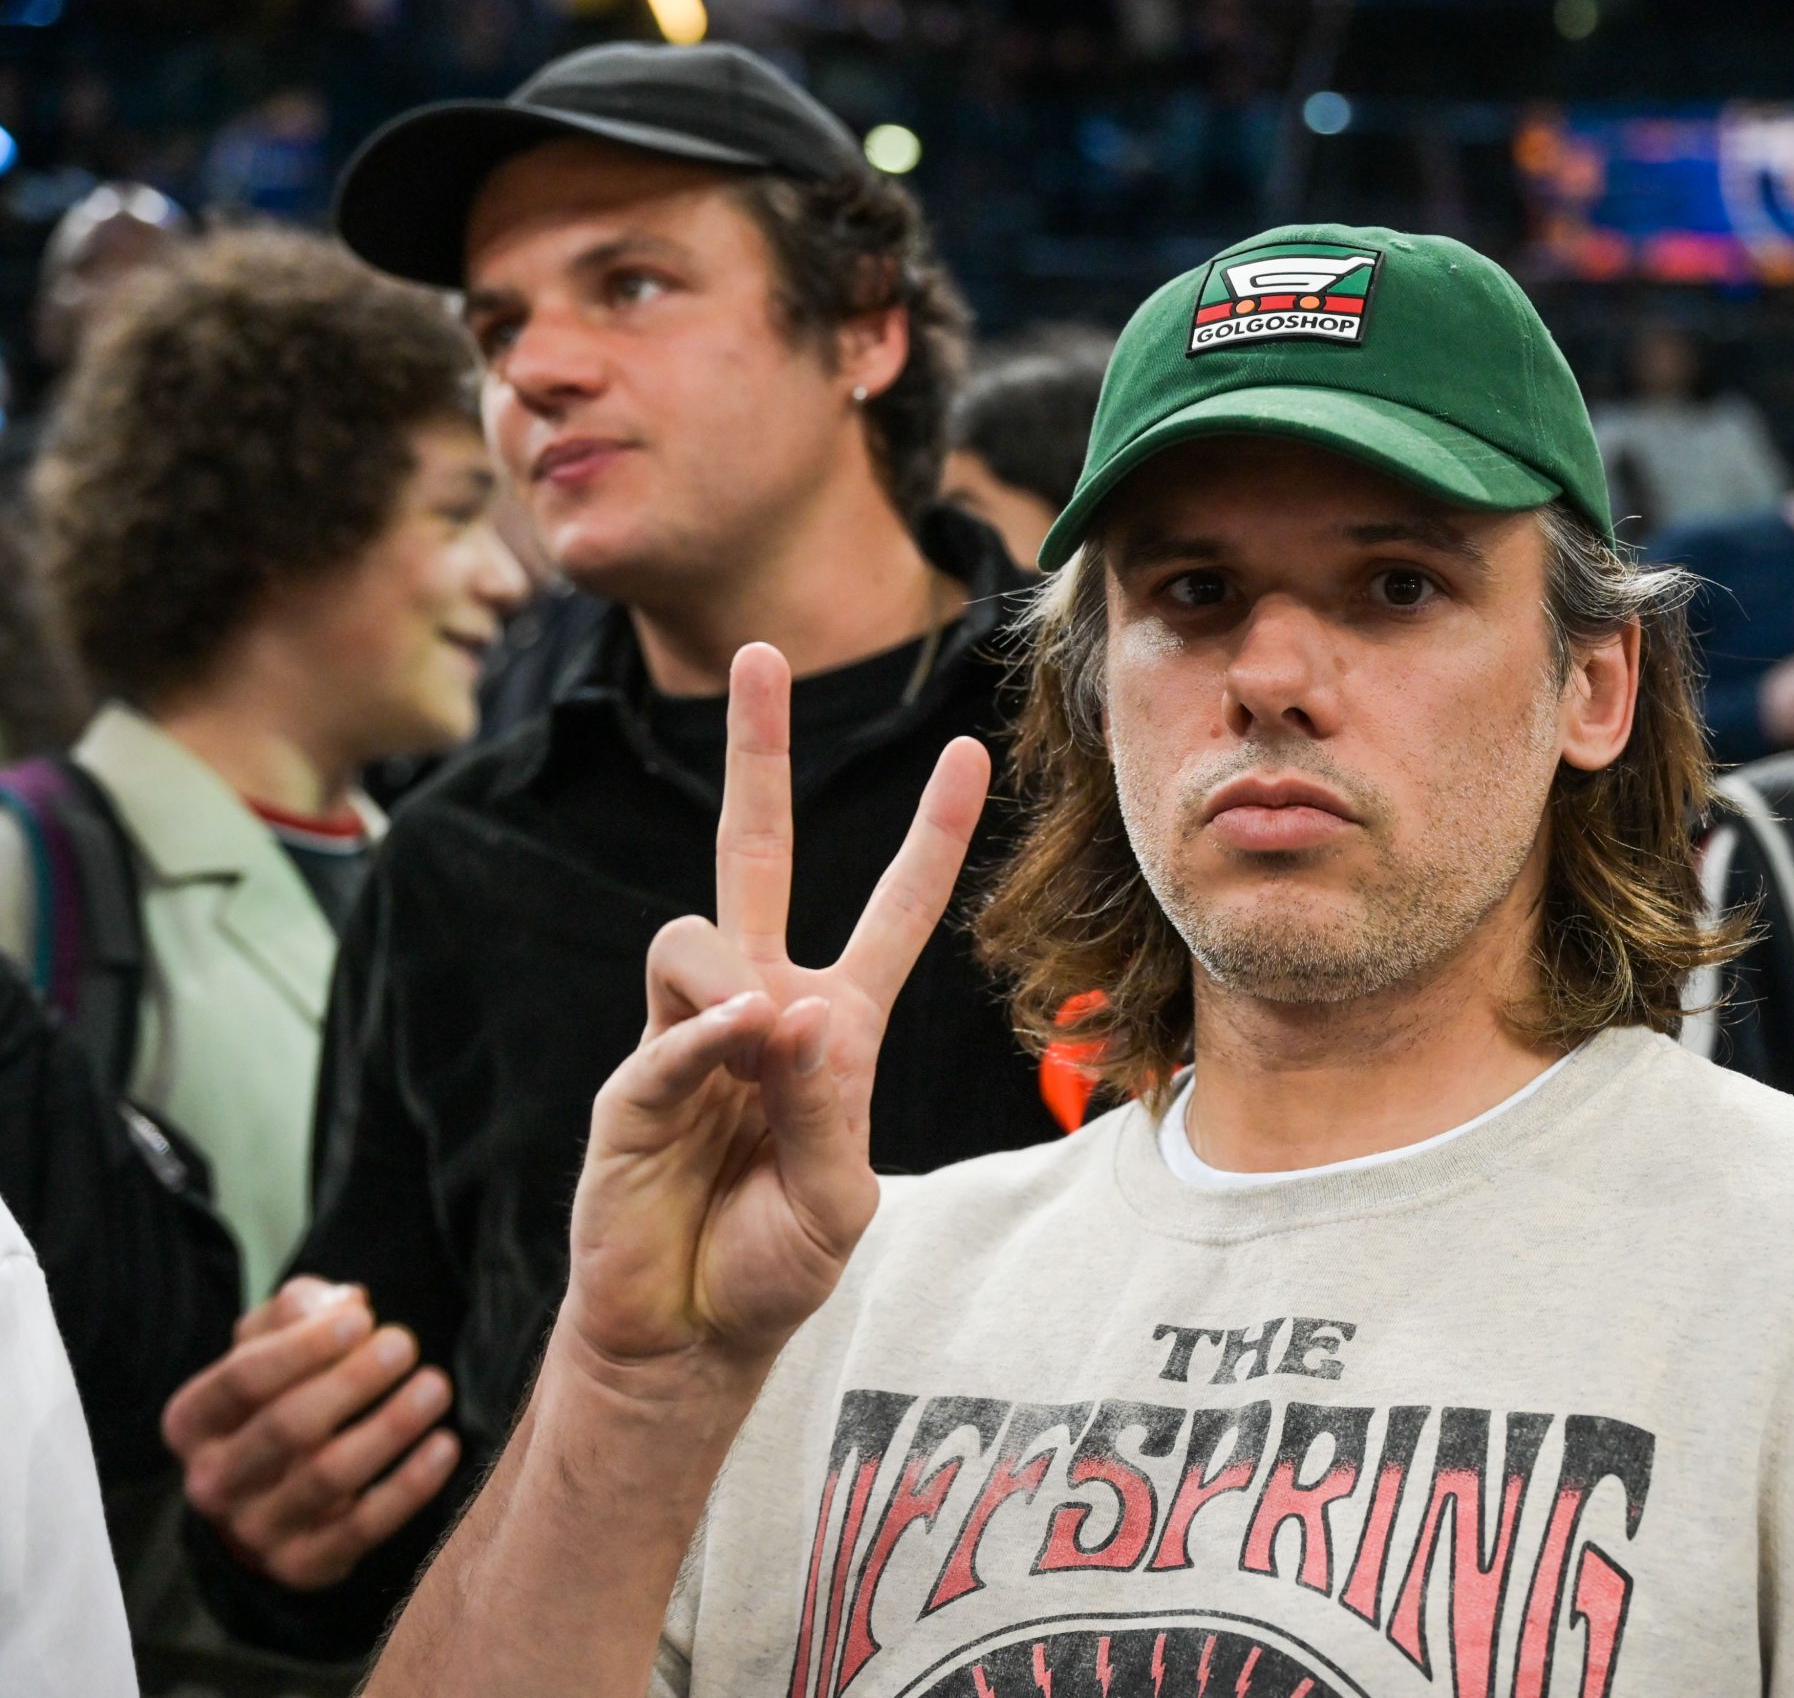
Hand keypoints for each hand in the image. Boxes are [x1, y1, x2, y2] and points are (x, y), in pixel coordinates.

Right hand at [161, 1276, 459, 1588]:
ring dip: (390, 1427)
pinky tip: (445, 1444)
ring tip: (436, 1386)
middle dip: (354, 1381)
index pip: (243, 1378)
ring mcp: (254, 1531)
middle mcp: (211, 1482)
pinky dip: (410, 1486)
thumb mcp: (268, 1347)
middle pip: (287, 1426)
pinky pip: (362, 1528)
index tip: (364, 1316)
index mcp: (192, 1421)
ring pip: (327, 1477)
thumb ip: (296, 1312)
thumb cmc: (276, 1399)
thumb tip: (339, 1303)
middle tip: (405, 1345)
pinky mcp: (303, 1565)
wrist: (268, 1497)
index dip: (307, 1345)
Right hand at [560, 642, 990, 1385]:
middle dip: (756, 754)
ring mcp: (686, 1038)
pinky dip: (704, 1038)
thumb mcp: (839, 1198)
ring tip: (759, 1058)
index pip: (888, 911)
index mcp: (832, 1025)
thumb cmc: (772, 1264)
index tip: (967, 753)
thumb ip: (833, 1108)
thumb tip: (802, 1009)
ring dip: (735, 982)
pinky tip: (741, 1046)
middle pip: (751, 852)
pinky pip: (665, 1032)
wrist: (690, 1337)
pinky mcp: (626, 1088)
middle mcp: (756, 1008)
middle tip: (757, 655)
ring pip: (694, 933)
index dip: (928, 838)